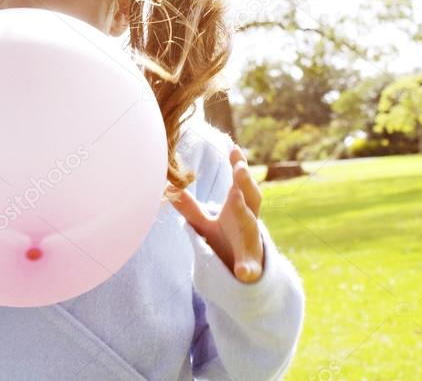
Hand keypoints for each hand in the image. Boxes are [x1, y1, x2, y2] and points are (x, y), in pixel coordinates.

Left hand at [169, 145, 264, 282]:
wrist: (242, 273)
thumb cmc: (225, 240)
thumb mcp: (204, 223)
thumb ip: (189, 207)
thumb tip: (169, 187)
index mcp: (239, 208)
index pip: (240, 183)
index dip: (239, 166)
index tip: (234, 149)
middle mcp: (249, 221)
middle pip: (252, 197)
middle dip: (246, 182)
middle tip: (239, 168)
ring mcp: (251, 243)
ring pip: (252, 226)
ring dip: (246, 214)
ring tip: (236, 200)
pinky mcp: (250, 267)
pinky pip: (249, 268)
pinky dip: (247, 269)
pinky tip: (243, 274)